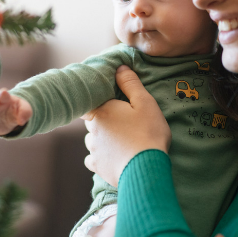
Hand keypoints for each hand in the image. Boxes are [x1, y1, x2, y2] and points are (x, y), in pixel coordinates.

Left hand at [82, 66, 169, 186]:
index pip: (90, 102)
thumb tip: (119, 67)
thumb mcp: (145, 103)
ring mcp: (93, 149)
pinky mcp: (98, 166)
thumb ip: (131, 83)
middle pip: (92, 121)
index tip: (108, 104)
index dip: (98, 102)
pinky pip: (92, 159)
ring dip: (101, 139)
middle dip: (102, 120)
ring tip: (120, 140)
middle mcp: (92, 130)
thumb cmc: (147, 133)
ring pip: (92, 140)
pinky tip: (111, 157)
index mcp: (101, 111)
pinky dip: (99, 157)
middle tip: (121, 122)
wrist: (146, 169)